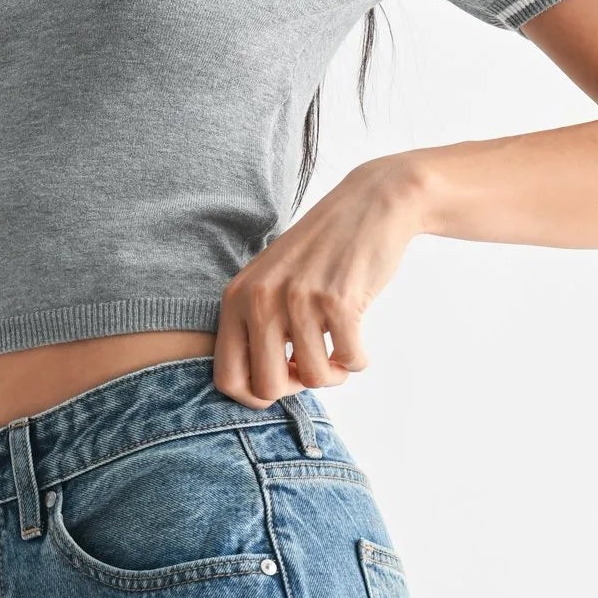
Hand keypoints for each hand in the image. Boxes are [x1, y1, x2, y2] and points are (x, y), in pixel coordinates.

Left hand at [213, 156, 429, 407]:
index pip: (227, 379)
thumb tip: (259, 391)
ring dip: (334, 373)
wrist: (370, 203)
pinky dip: (358, 359)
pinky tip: (357, 336)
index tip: (282, 378)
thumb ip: (256, 327)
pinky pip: (350, 361)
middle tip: (313, 366)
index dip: (256, 395)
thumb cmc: (321, 251)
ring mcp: (298, 300)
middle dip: (297, 388)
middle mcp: (260, 300)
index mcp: (236, 298)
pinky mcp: (338, 300)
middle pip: (268, 388)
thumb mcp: (271, 281)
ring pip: (314, 378)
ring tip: (340, 348)